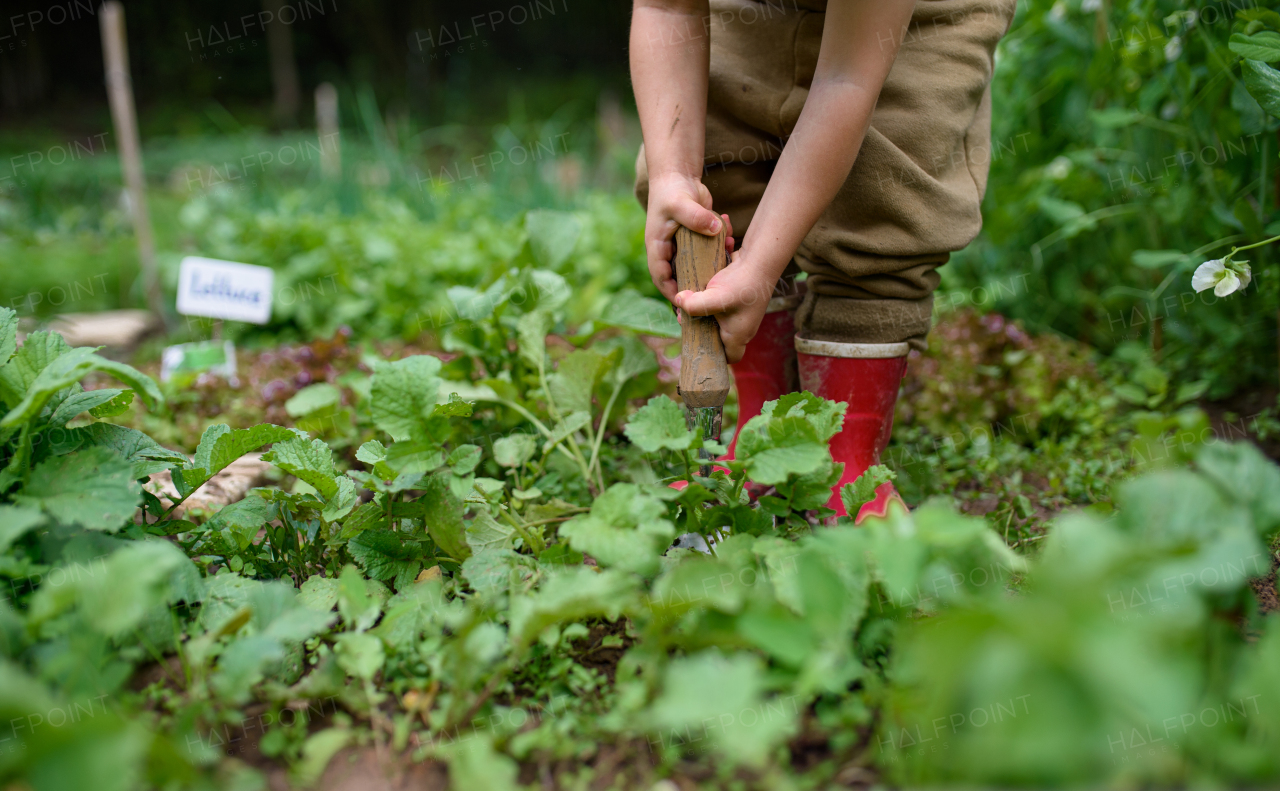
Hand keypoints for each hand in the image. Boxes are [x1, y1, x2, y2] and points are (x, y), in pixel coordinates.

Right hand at [643, 172, 730, 300]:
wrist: (678, 174)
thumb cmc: (672, 189)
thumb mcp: (681, 203)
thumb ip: (696, 217)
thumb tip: (716, 230)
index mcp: (657, 246)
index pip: (661, 277)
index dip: (671, 292)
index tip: (686, 302)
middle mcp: (668, 250)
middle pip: (678, 277)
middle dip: (694, 288)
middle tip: (710, 299)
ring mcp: (681, 245)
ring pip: (695, 265)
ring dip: (712, 267)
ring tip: (727, 265)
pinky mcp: (695, 239)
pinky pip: (706, 251)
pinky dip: (719, 249)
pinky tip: (732, 242)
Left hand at [673, 248, 775, 363]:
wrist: (759, 258)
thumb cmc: (743, 283)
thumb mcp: (717, 297)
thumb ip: (695, 304)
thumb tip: (678, 301)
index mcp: (739, 334)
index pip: (731, 357)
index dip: (716, 356)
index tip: (699, 345)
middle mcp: (742, 326)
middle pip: (720, 337)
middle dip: (702, 330)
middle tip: (687, 320)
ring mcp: (740, 312)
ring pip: (719, 320)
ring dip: (704, 313)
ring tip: (689, 304)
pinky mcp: (737, 298)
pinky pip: (721, 304)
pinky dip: (710, 299)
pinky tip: (699, 290)